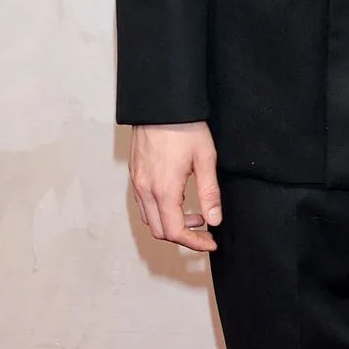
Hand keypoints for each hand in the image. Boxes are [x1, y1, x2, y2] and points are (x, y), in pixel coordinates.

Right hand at [128, 122, 221, 253]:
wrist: (160, 105)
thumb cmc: (184, 127)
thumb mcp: (205, 159)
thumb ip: (209, 193)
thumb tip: (214, 220)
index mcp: (164, 189)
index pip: (174, 232)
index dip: (194, 243)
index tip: (211, 242)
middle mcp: (146, 190)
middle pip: (159, 231)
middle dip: (183, 236)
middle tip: (204, 229)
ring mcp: (137, 182)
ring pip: (149, 219)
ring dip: (170, 223)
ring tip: (193, 213)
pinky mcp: (135, 175)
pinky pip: (143, 204)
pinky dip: (160, 211)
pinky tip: (177, 198)